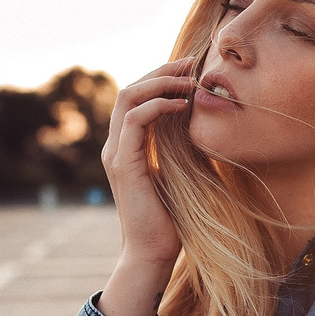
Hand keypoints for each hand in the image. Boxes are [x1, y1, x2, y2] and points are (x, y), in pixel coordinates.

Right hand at [101, 56, 194, 269]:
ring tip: (190, 81)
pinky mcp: (123, 163)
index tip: (191, 69)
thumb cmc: (170, 219)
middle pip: (129, 89)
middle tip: (192, 63)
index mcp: (126, 146)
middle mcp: (116, 145)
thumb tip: (199, 123)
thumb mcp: (177, 172)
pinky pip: (135, 120)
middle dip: (161, 71)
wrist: (153, 252)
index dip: (161, 77)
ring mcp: (116, 153)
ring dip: (160, 83)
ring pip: (127, 98)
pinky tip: (183, 106)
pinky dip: (158, 106)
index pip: (136, 97)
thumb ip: (177, 147)